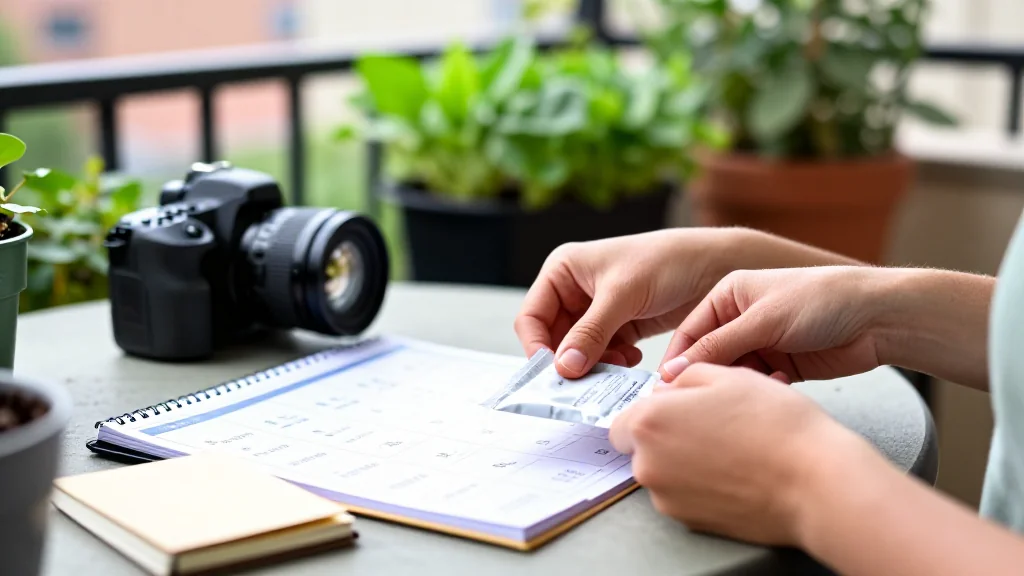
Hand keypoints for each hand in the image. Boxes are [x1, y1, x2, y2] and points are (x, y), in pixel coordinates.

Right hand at [513, 229, 740, 376]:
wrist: (715, 266)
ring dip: (593, 365)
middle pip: (553, 338)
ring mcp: (597, 311)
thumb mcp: (623, 295)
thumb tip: (564, 367)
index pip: (532, 316)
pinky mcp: (620, 327)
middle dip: (569, 360)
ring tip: (616, 368)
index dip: (538, 346)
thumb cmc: (667, 261)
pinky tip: (631, 361)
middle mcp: (575, 290)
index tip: (554, 373)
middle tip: (585, 382)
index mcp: (564, 270)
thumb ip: (591, 332)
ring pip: (578, 351)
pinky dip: (612, 365)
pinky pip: (603, 355)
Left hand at [609, 362, 871, 546]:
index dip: (651, 411)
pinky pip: (685, 496)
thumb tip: (669, 387)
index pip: (623, 420)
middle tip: (710, 424)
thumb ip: (685, 376)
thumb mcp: (728, 374)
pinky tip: (735, 470)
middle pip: (642, 448)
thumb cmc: (777, 425)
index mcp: (649, 423)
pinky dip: (701, 485)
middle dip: (667, 436)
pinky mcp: (691, 522)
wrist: (816, 481)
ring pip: (664, 473)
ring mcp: (668, 498)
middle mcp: (649, 464)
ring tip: (730, 446)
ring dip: (685, 460)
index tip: (674, 409)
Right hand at [658, 266, 881, 382]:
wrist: (878, 318)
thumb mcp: (762, 321)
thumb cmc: (822, 301)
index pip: (689, 332)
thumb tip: (672, 371)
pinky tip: (777, 386)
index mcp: (728, 296)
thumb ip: (716, 347)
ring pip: (732, 374)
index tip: (666, 389)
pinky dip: (761, 389)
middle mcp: (740, 319)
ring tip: (748, 391)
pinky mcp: (781, 366)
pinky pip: (757, 384)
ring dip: (739, 385)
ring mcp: (761, 343)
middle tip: (702, 402)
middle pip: (708, 357)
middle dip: (708, 378)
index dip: (677, 361)